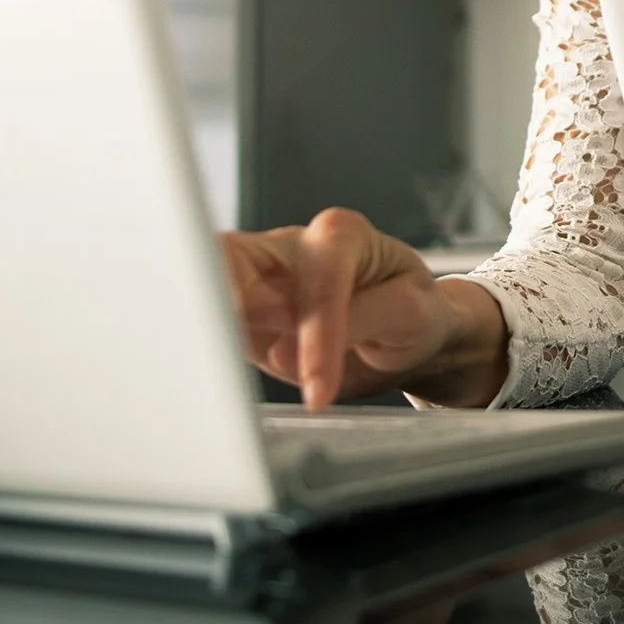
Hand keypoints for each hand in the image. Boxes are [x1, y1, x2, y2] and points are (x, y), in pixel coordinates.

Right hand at [219, 208, 506, 408]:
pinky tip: (213, 381)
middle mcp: (290, 246)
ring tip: (216, 381)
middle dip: (220, 305)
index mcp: (339, 235)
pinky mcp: (241, 312)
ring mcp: (259, 277)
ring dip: (209, 334)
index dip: (315, 334)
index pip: (318, 279)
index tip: (317, 389)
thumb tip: (281, 350)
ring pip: (209, 294)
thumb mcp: (411, 315)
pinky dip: (210, 351)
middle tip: (226, 361)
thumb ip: (358, 320)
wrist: (409, 331)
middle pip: (231, 261)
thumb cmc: (414, 313)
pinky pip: (213, 328)